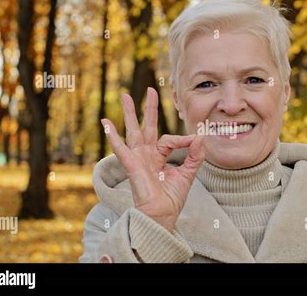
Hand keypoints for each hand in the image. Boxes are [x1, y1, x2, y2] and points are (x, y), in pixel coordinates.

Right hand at [101, 87, 204, 231]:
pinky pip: (121, 149)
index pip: (170, 139)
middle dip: (147, 109)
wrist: (162, 216)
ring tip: (125, 96)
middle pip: (146, 127)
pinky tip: (106, 124)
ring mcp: (138, 159)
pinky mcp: (132, 166)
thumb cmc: (171, 199)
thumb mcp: (188, 174)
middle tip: (150, 90)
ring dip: (128, 113)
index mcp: (159, 157)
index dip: (184, 138)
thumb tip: (200, 136)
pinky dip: (113, 136)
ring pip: (133, 131)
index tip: (196, 139)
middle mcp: (147, 155)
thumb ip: (195, 156)